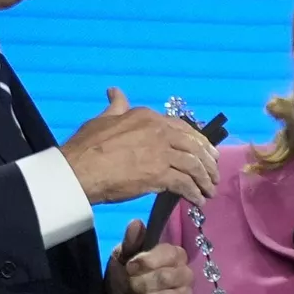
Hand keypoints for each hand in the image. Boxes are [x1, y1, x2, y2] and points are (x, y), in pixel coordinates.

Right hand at [60, 88, 219, 205]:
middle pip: (194, 146)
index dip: (198, 142)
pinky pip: (185, 184)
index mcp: (148, 117)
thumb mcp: (103, 119)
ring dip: (205, 180)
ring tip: (208, 192)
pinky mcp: (160, 175)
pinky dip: (194, 193)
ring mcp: (161, 154)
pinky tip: (198, 201)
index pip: (183, 128)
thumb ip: (116, 107)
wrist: (80, 170)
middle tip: (213, 175)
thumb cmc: (87, 146)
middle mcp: (159, 132)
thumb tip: (115, 92)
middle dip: (208, 162)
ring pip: (194, 165)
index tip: (206, 153)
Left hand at [106, 219, 193, 293]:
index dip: (148, 261)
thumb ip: (130, 243)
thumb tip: (136, 222)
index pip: (170, 253)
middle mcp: (185, 273)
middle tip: (127, 289)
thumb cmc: (123, 282)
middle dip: (141, 284)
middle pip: (168, 277)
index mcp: (173, 255)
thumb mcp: (121, 260)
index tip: (129, 267)